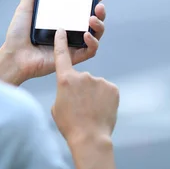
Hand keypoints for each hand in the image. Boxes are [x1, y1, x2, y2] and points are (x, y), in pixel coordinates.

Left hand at [0, 0, 105, 85]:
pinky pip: (90, 51)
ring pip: (95, 35)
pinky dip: (92, 42)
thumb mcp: (24, 9)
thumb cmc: (17, 35)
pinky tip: (86, 34)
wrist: (13, 56)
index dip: (92, 1)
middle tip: (98, 5)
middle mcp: (69, 31)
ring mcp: (72, 44)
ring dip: (99, 26)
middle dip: (101, 12)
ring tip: (92, 18)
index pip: (82, 9)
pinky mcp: (72, 58)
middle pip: (94, 21)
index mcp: (61, 19)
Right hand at [51, 28, 118, 143]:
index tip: (62, 30)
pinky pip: (106, 90)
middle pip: (81, 78)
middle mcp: (83, 76)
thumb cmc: (70, 125)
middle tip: (80, 107)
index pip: (62, 55)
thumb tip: (70, 88)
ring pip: (94, 85)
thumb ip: (63, 91)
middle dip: (81, 89)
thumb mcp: (57, 106)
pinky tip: (101, 110)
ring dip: (93, 95)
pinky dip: (104, 98)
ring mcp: (99, 81)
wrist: (90, 138)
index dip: (61, 41)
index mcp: (65, 79)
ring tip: (90, 111)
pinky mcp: (112, 88)